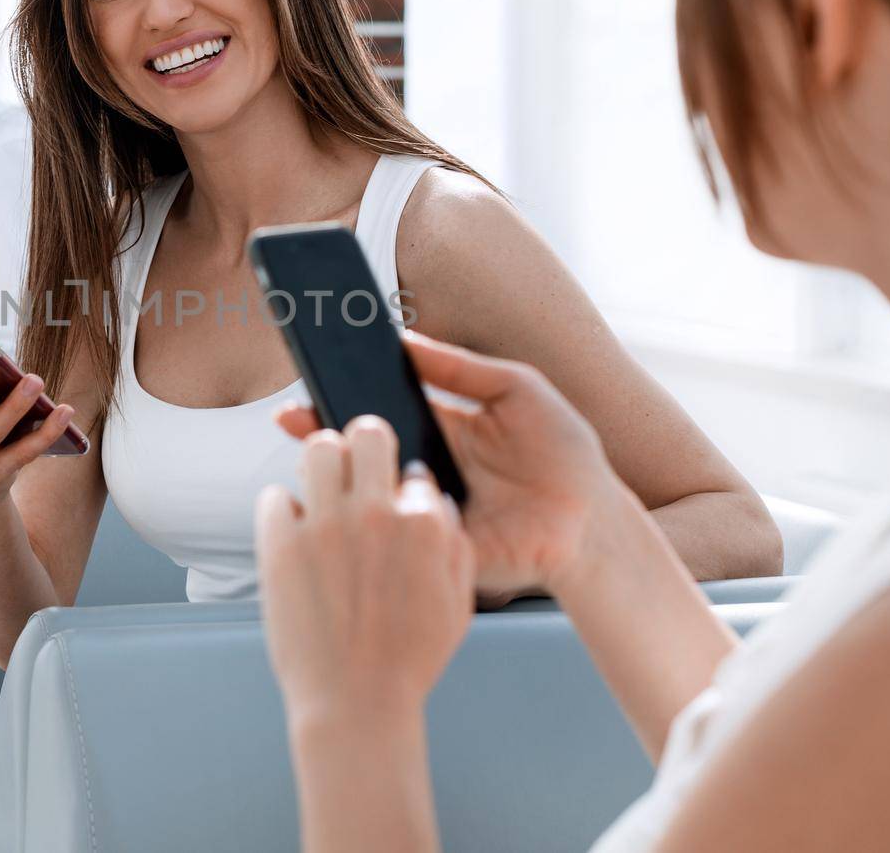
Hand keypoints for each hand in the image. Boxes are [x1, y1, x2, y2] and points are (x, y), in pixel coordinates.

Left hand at [255, 416, 473, 728]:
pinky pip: (274, 496)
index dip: (401, 485)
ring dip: (319, 466)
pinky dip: (282, 511)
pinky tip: (293, 535)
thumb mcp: (458, 602)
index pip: (411, 466)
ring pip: (317, 449)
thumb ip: (453, 542)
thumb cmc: (409, 658)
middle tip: (354, 471)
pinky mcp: (279, 544)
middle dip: (362, 447)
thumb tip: (432, 498)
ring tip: (320, 492)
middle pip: (365, 432)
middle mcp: (375, 514)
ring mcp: (324, 526)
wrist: (356, 703)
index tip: (392, 503)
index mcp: (423, 523)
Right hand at [275, 332, 625, 597]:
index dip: (342, 400)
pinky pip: (396, 539)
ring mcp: (425, 513)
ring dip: (341, 480)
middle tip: (292, 420)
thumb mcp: (516, 389)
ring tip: (320, 454)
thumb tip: (404, 339)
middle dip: (322, 438)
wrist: (596, 519)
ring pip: (368, 497)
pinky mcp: (435, 550)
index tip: (307, 385)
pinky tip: (359, 504)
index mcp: (436, 432)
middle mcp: (423, 472)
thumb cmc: (563, 451)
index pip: (377, 413)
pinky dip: (375, 524)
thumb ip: (461, 366)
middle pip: (362, 454)